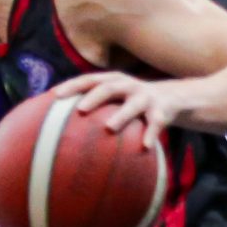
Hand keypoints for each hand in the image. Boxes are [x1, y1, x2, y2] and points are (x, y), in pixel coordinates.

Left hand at [57, 70, 184, 151]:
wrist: (172, 98)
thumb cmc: (130, 101)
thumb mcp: (114, 97)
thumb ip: (93, 104)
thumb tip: (57, 121)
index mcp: (113, 80)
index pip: (89, 79)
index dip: (72, 85)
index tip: (55, 95)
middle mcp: (128, 85)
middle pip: (109, 88)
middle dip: (94, 97)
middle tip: (80, 109)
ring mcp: (145, 97)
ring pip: (133, 105)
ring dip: (121, 115)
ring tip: (109, 127)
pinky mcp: (161, 111)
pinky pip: (156, 124)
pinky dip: (151, 134)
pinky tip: (145, 146)